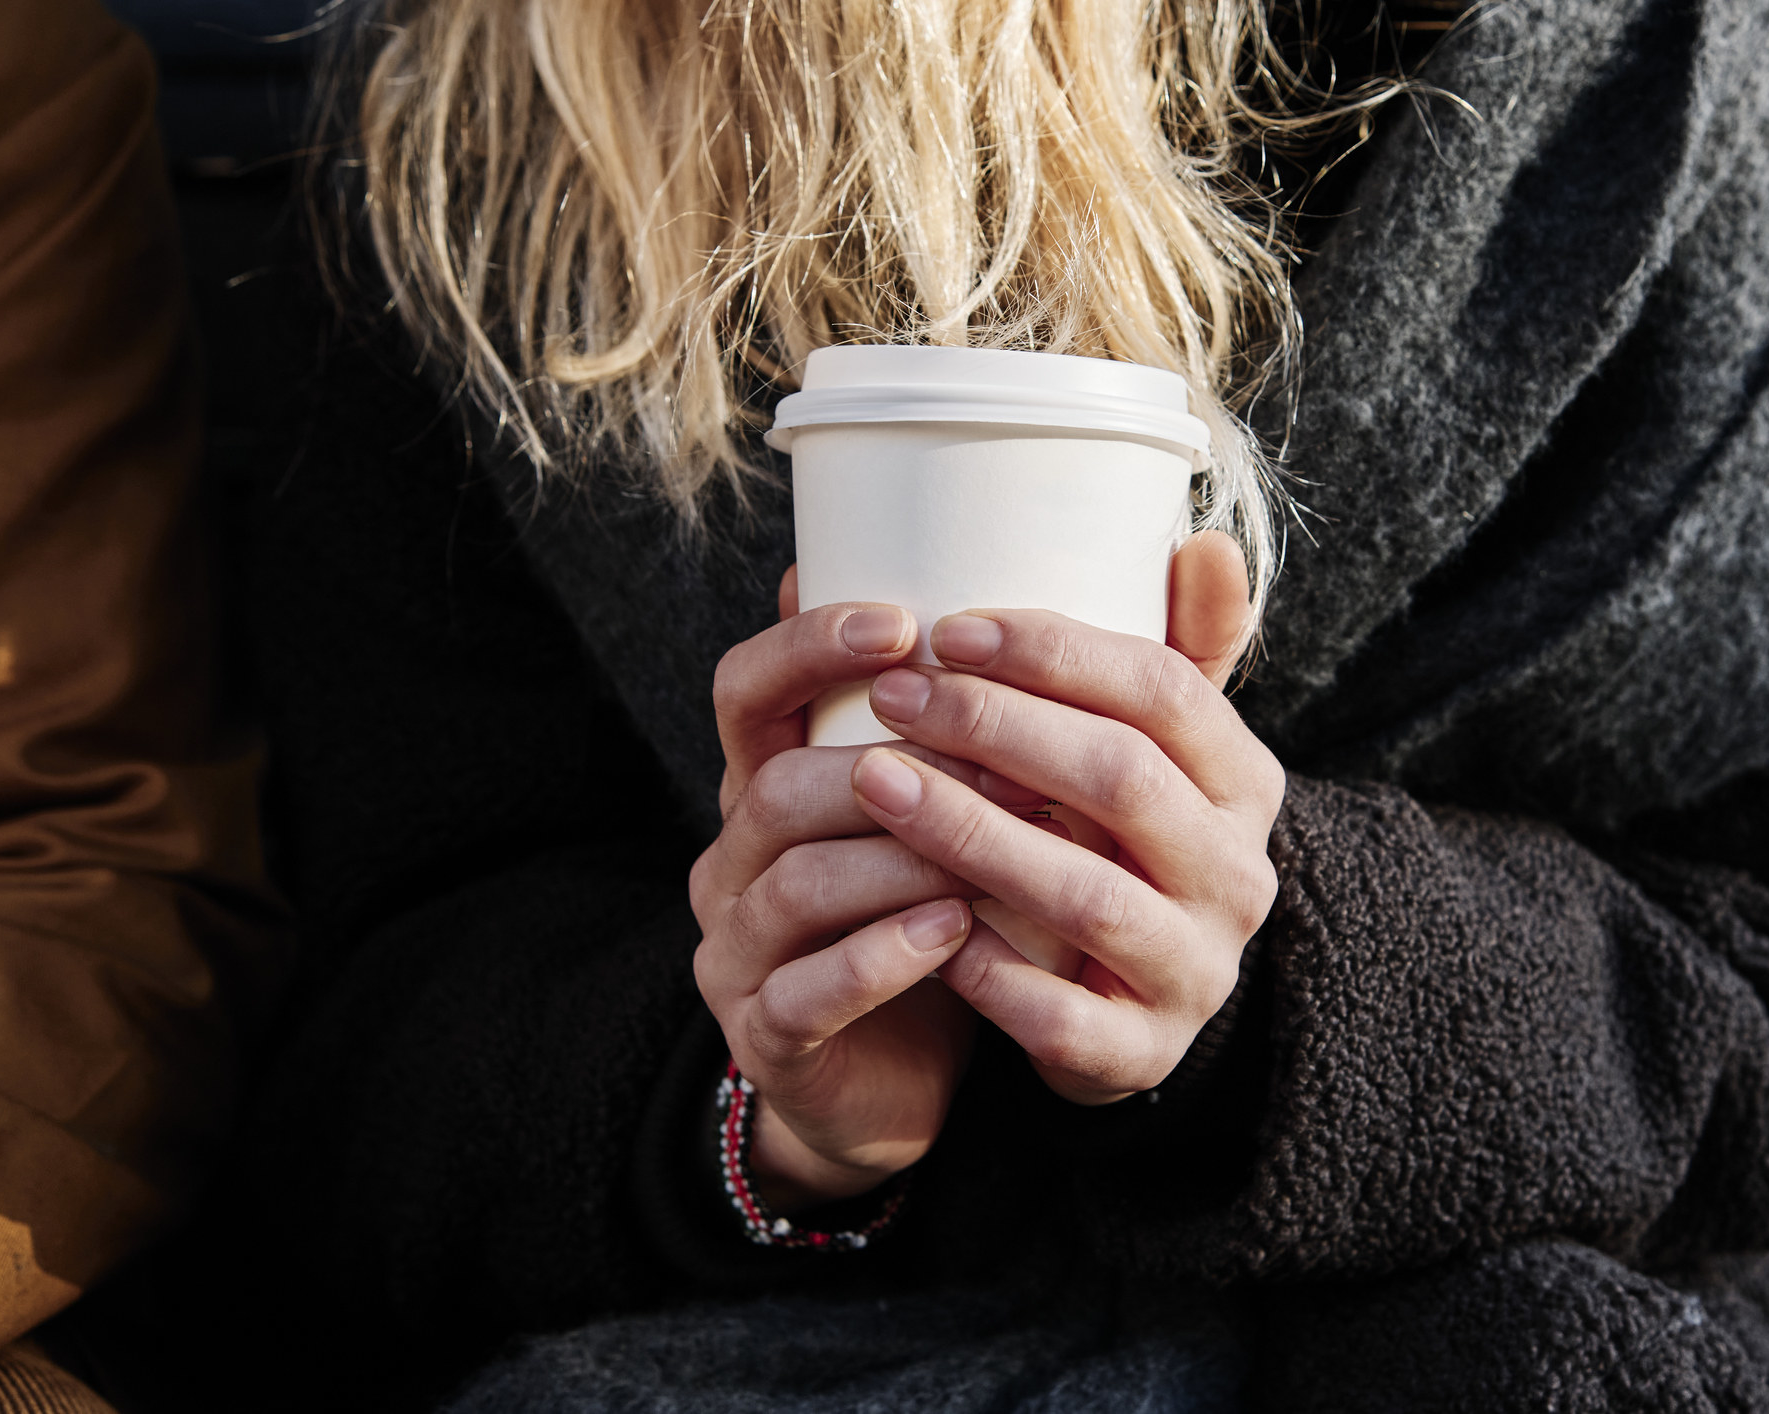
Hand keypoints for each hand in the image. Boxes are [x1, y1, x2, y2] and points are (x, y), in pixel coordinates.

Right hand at [691, 584, 1037, 1210]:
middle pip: (777, 785)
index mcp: (768, 782)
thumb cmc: (937, 915)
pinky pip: (806, 992)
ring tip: (996, 851)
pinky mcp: (765, 1034)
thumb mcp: (949, 811)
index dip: (807, 647)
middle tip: (1006, 762)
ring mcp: (739, 949)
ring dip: (903, 860)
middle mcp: (735, 858)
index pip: (748, 689)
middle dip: (894, 766)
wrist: (897, 1079)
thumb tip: (1033, 574)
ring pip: (796, 883)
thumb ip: (973, 713)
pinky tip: (956, 934)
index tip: (904, 623)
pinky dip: (883, 959)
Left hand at [852, 531, 1285, 1104]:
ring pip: (1085, 895)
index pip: (1165, 692)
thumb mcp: (1157, 751)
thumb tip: (1202, 537)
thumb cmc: (1124, 846)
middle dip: (998, 728)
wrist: (1141, 1005)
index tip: (952, 626)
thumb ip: (1169, 649)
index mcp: (1244, 783)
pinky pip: (1061, 1015)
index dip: (1056, 653)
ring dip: (971, 832)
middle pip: (1121, 780)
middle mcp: (1237, 875)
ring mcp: (1196, 970)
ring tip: (876, 782)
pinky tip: (918, 920)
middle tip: (896, 694)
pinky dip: (988, 970)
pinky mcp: (1143, 1053)